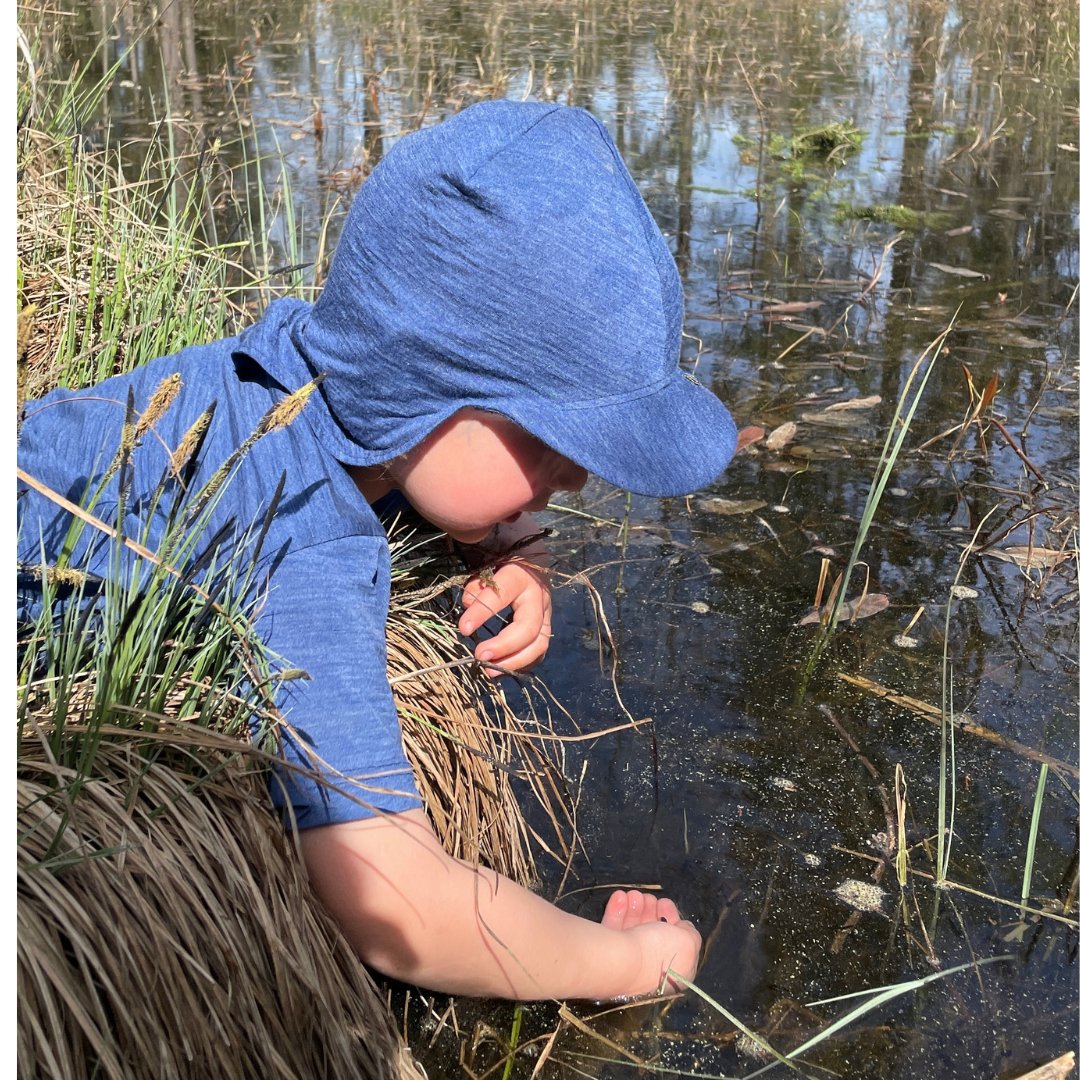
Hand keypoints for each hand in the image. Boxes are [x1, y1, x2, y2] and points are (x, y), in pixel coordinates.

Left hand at [458, 558, 551, 675]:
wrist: (528, 562)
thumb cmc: (501, 564)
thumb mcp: (485, 566)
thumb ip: (475, 585)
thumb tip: (468, 604)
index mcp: (520, 576)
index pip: (501, 595)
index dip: (482, 613)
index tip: (463, 629)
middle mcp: (539, 597)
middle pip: (529, 627)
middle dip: (504, 646)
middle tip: (479, 655)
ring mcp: (546, 614)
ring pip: (539, 644)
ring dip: (515, 661)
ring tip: (490, 671)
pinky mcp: (546, 628)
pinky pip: (538, 651)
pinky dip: (522, 663)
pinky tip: (502, 668)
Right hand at [600, 890, 701, 994]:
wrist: (620, 962)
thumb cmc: (659, 951)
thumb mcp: (688, 941)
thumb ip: (690, 934)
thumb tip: (684, 928)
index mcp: (673, 972)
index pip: (675, 945)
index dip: (672, 922)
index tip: (665, 904)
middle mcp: (651, 970)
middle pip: (653, 936)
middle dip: (652, 912)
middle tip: (649, 898)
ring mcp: (628, 964)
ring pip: (633, 931)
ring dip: (636, 908)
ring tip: (634, 895)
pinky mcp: (607, 956)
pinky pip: (614, 930)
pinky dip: (618, 911)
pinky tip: (620, 897)